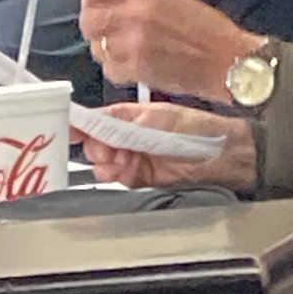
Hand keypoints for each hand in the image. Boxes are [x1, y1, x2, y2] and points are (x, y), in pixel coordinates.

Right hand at [77, 102, 256, 191]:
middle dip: (95, 147)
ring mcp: (135, 157)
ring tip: (120, 160)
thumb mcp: (161, 119)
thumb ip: (127, 124)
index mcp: (133, 116)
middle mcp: (130, 136)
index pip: (98, 119)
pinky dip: (116, 175)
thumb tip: (99, 124)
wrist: (223, 156)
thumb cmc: (199, 129)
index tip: (69, 129)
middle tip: (106, 150)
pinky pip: (118, 178)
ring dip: (105, 163)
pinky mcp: (141, 177)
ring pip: (104, 163)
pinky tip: (124, 170)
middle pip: (96, 143)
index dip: (81, 124)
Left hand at [81, 0, 259, 101]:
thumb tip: (110, 1)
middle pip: (88, 20)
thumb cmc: (207, 30)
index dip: (91, 1)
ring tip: (129, 54)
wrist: (231, 61)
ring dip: (108, 53)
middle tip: (110, 37)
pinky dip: (119, 72)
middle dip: (95, 31)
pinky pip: (110, 71)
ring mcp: (134, 42)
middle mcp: (135, 12)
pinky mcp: (138, 69)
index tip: (100, 10)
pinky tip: (137, 69)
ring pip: (97, 48)